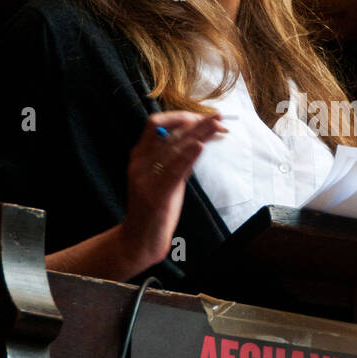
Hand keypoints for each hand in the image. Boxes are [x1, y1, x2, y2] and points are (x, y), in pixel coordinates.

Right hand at [119, 110, 224, 272]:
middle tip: (218, 116)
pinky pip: (173, 170)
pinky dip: (188, 156)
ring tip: (216, 125)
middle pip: (169, 133)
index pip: (154, 124)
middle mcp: (139, 163)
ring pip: (173, 148)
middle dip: (196, 123)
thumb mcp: (163, 177)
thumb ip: (175, 158)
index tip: (200, 117)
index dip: (179, 117)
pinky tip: (201, 146)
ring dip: (198, 134)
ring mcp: (145, 179)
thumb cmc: (154, 208)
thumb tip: (198, 138)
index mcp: (138, 156)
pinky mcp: (155, 195)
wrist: (138, 240)